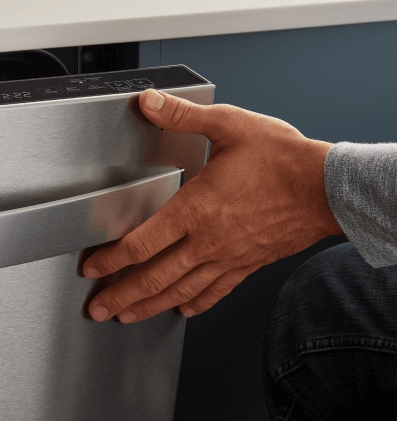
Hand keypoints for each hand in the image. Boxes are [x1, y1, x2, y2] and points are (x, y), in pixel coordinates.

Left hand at [83, 89, 342, 323]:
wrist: (328, 188)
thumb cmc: (282, 159)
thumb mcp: (229, 126)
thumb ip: (183, 116)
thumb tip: (149, 102)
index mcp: (195, 209)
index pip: (140, 244)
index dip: (110, 259)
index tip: (92, 268)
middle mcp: (207, 241)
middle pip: (154, 277)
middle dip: (121, 296)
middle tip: (99, 309)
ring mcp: (227, 257)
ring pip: (180, 291)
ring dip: (149, 306)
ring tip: (127, 317)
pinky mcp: (247, 264)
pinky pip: (215, 291)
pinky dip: (195, 303)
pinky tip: (183, 310)